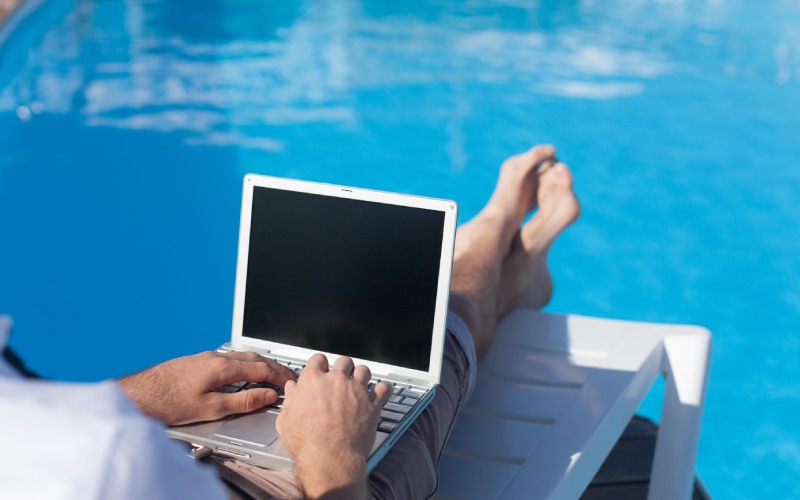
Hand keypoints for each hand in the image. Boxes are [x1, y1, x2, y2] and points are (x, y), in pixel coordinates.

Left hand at [118, 351, 295, 424]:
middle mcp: (216, 357)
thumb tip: (267, 395)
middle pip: (255, 358)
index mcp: (222, 368)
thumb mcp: (211, 409)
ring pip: (242, 355)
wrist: (139, 395)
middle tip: (288, 376)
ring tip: (271, 372)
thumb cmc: (169, 403)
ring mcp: (206, 356)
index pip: (261, 369)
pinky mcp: (198, 360)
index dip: (280, 376)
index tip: (291, 383)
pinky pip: (230, 357)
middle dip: (274, 366)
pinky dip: (246, 363)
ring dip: (261, 363)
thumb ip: (242, 401)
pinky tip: (243, 370)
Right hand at [276, 354, 391, 498]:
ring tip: (360, 382)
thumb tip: (292, 389)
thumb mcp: (286, 420)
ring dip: (361, 375)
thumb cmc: (307, 442)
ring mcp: (356, 390)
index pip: (318, 360)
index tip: (322, 368)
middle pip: (343, 361)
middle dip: (343, 367)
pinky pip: (384, 388)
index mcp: (313, 380)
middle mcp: (336, 380)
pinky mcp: (372, 403)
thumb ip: (290, 399)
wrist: (329, 457)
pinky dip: (384, 388)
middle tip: (342, 376)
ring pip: (363, 370)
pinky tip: (382, 390)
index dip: (320, 364)